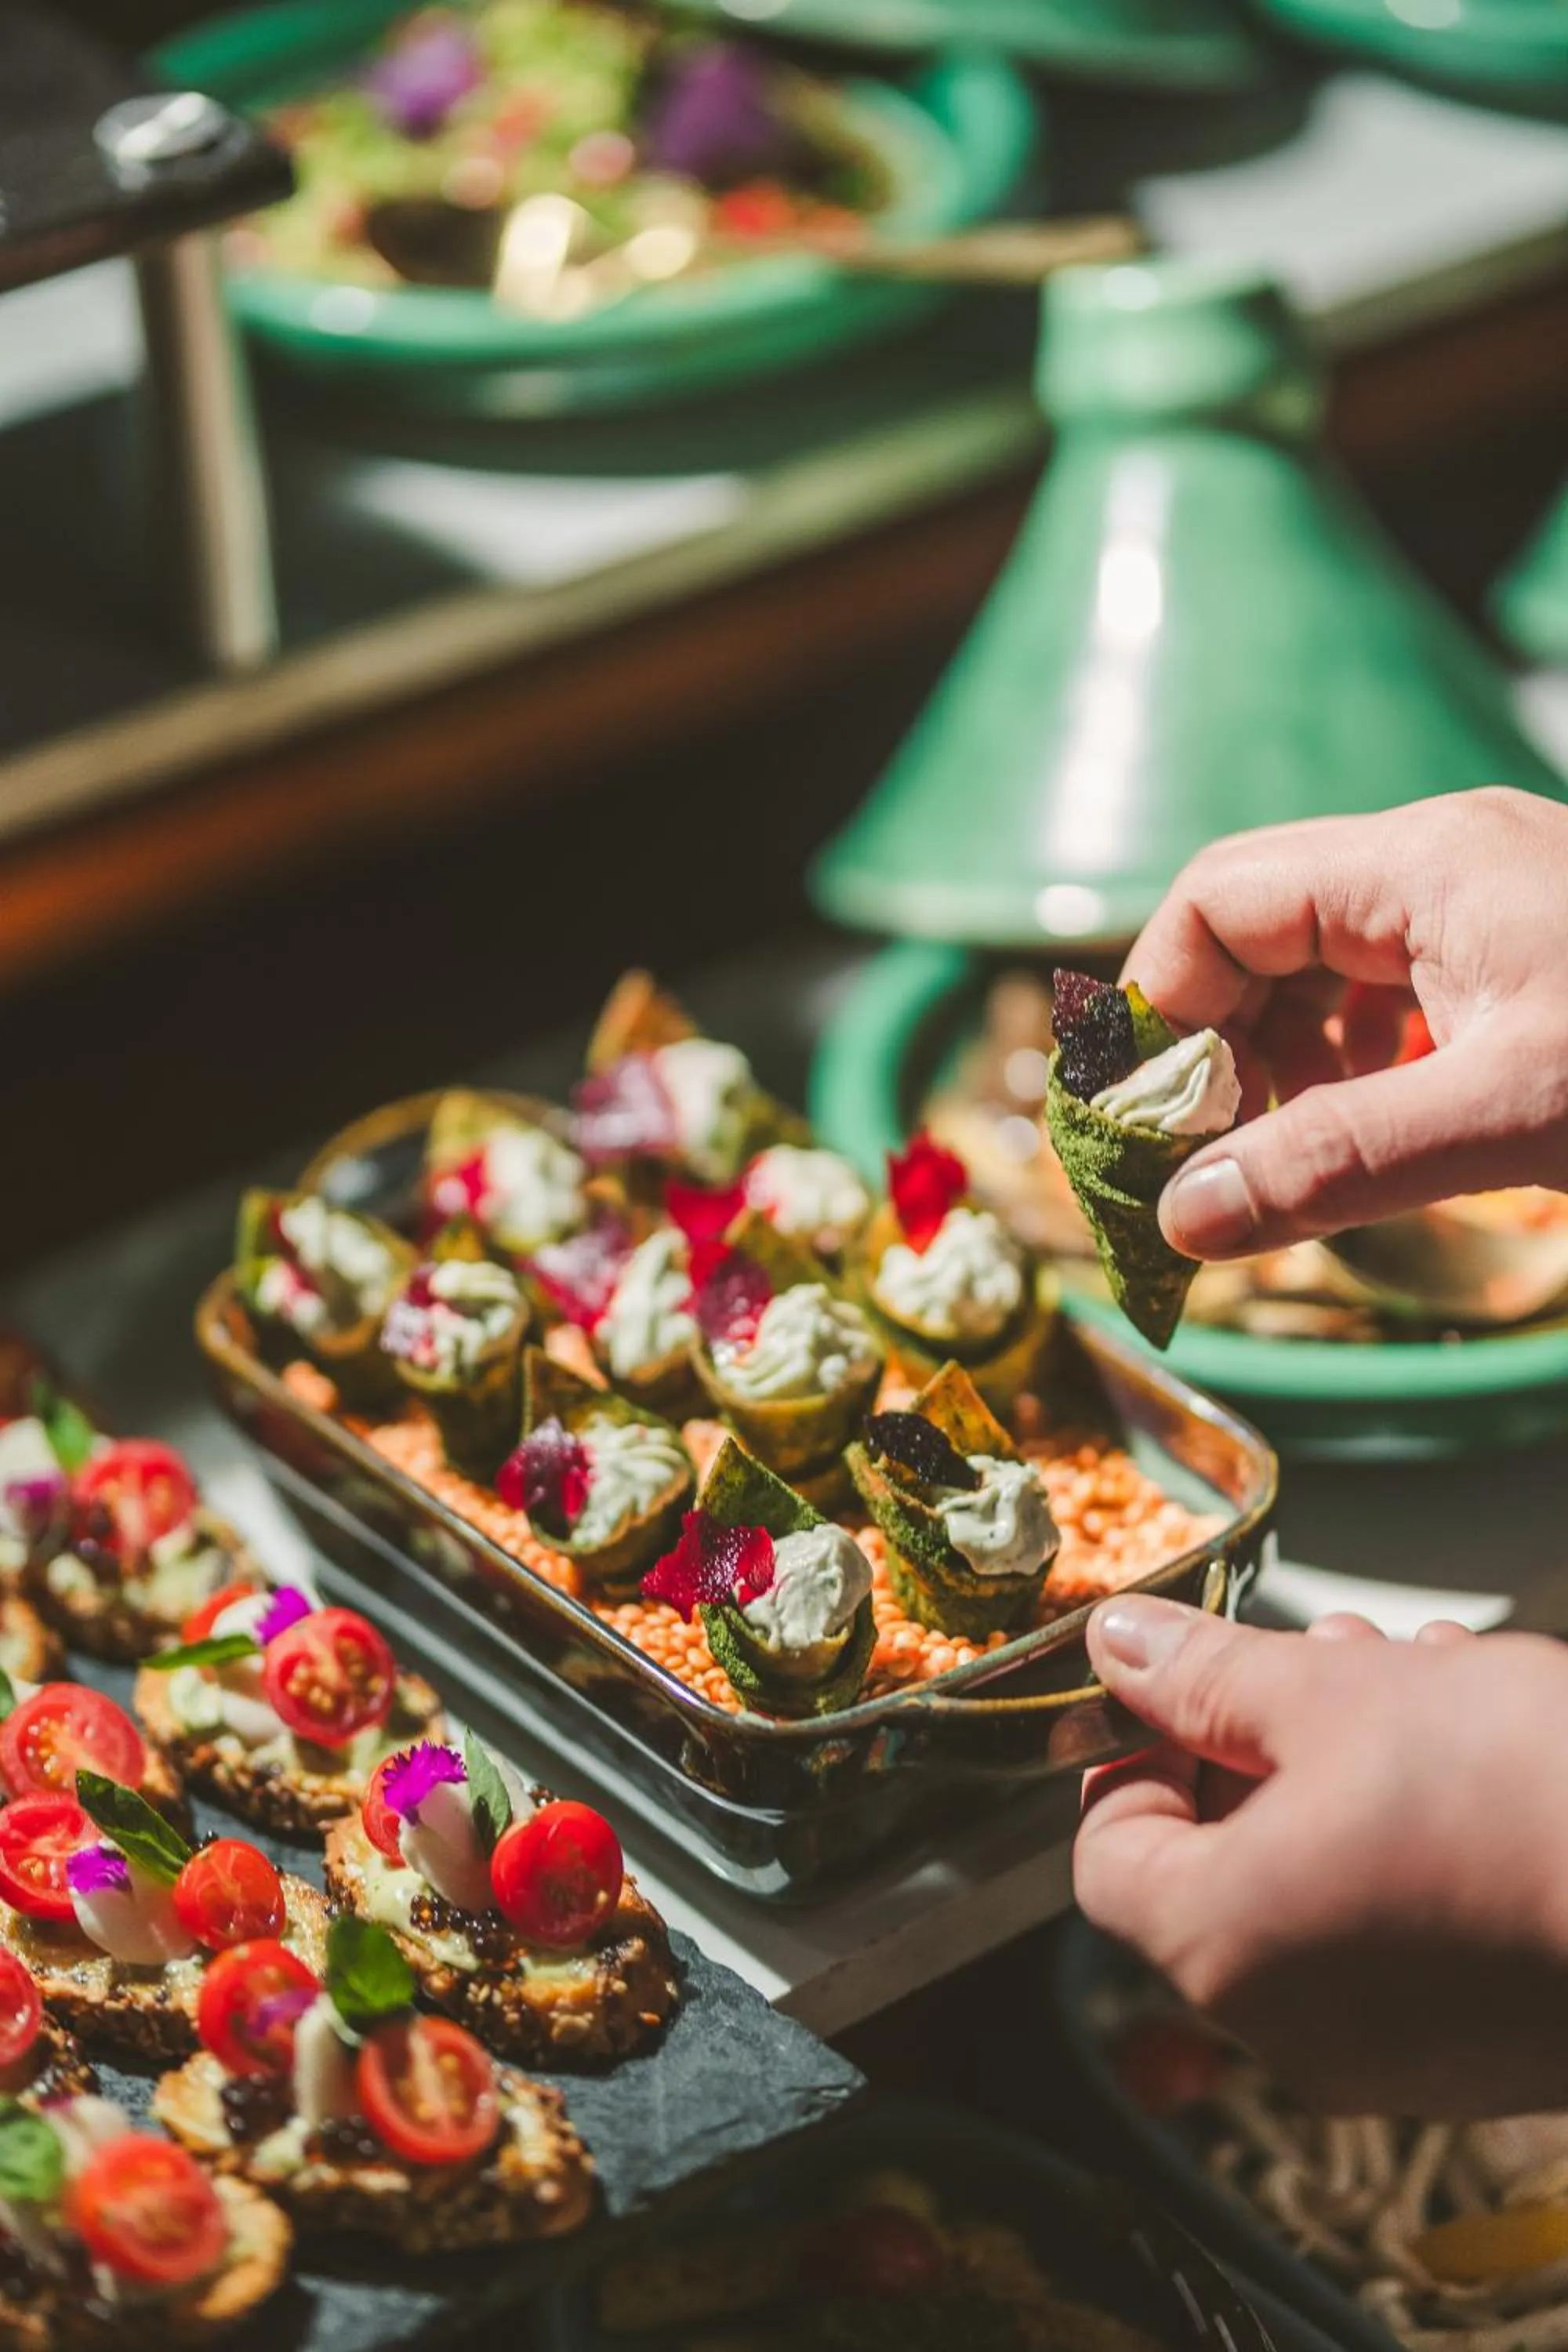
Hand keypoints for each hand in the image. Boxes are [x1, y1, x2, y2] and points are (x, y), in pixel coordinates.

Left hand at [1073, 1595, 1567, 2116]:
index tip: (1192, 1686)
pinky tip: (1479, 1757)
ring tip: (1422, 1682)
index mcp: (1220, 1947)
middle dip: (1265, 1741)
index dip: (1138, 1752)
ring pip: (1316, 1886)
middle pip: (1219, 1864)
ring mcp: (1388, 2058)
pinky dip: (1408, 1843)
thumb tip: (1115, 1645)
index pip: (1110, 1850)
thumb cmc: (1522, 1792)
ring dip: (1347, 1772)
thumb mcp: (1334, 1692)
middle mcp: (1287, 2030)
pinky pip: (1394, 1938)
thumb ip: (1205, 1676)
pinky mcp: (1475, 2055)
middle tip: (1328, 1659)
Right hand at [1122, 787, 1567, 1258]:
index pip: (1215, 900)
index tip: (1147, 1125)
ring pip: (1320, 964)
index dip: (1159, 1010)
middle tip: (1200, 1163)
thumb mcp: (1514, 1116)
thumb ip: (1342, 1162)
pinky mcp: (1518, 949)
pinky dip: (1350, 1062)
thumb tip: (1182, 1216)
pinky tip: (1369, 1130)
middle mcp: (1441, 859)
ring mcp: (1483, 900)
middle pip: (1256, 929)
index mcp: (1423, 863)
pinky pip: (1389, 989)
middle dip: (1210, 1046)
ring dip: (1277, 1059)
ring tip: (1283, 1159)